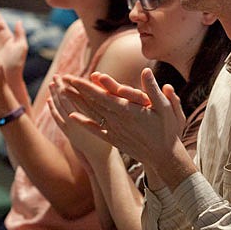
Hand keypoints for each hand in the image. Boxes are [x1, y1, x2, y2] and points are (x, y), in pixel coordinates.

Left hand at [60, 68, 185, 166]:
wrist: (164, 158)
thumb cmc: (167, 131)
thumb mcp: (165, 108)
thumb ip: (153, 90)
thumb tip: (146, 71)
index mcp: (128, 110)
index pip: (101, 95)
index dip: (85, 86)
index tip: (73, 78)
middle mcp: (117, 120)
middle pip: (92, 102)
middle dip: (76, 90)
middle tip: (62, 80)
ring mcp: (114, 130)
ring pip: (91, 114)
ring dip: (76, 103)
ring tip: (63, 93)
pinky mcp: (114, 139)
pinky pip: (95, 130)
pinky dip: (83, 123)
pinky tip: (72, 117)